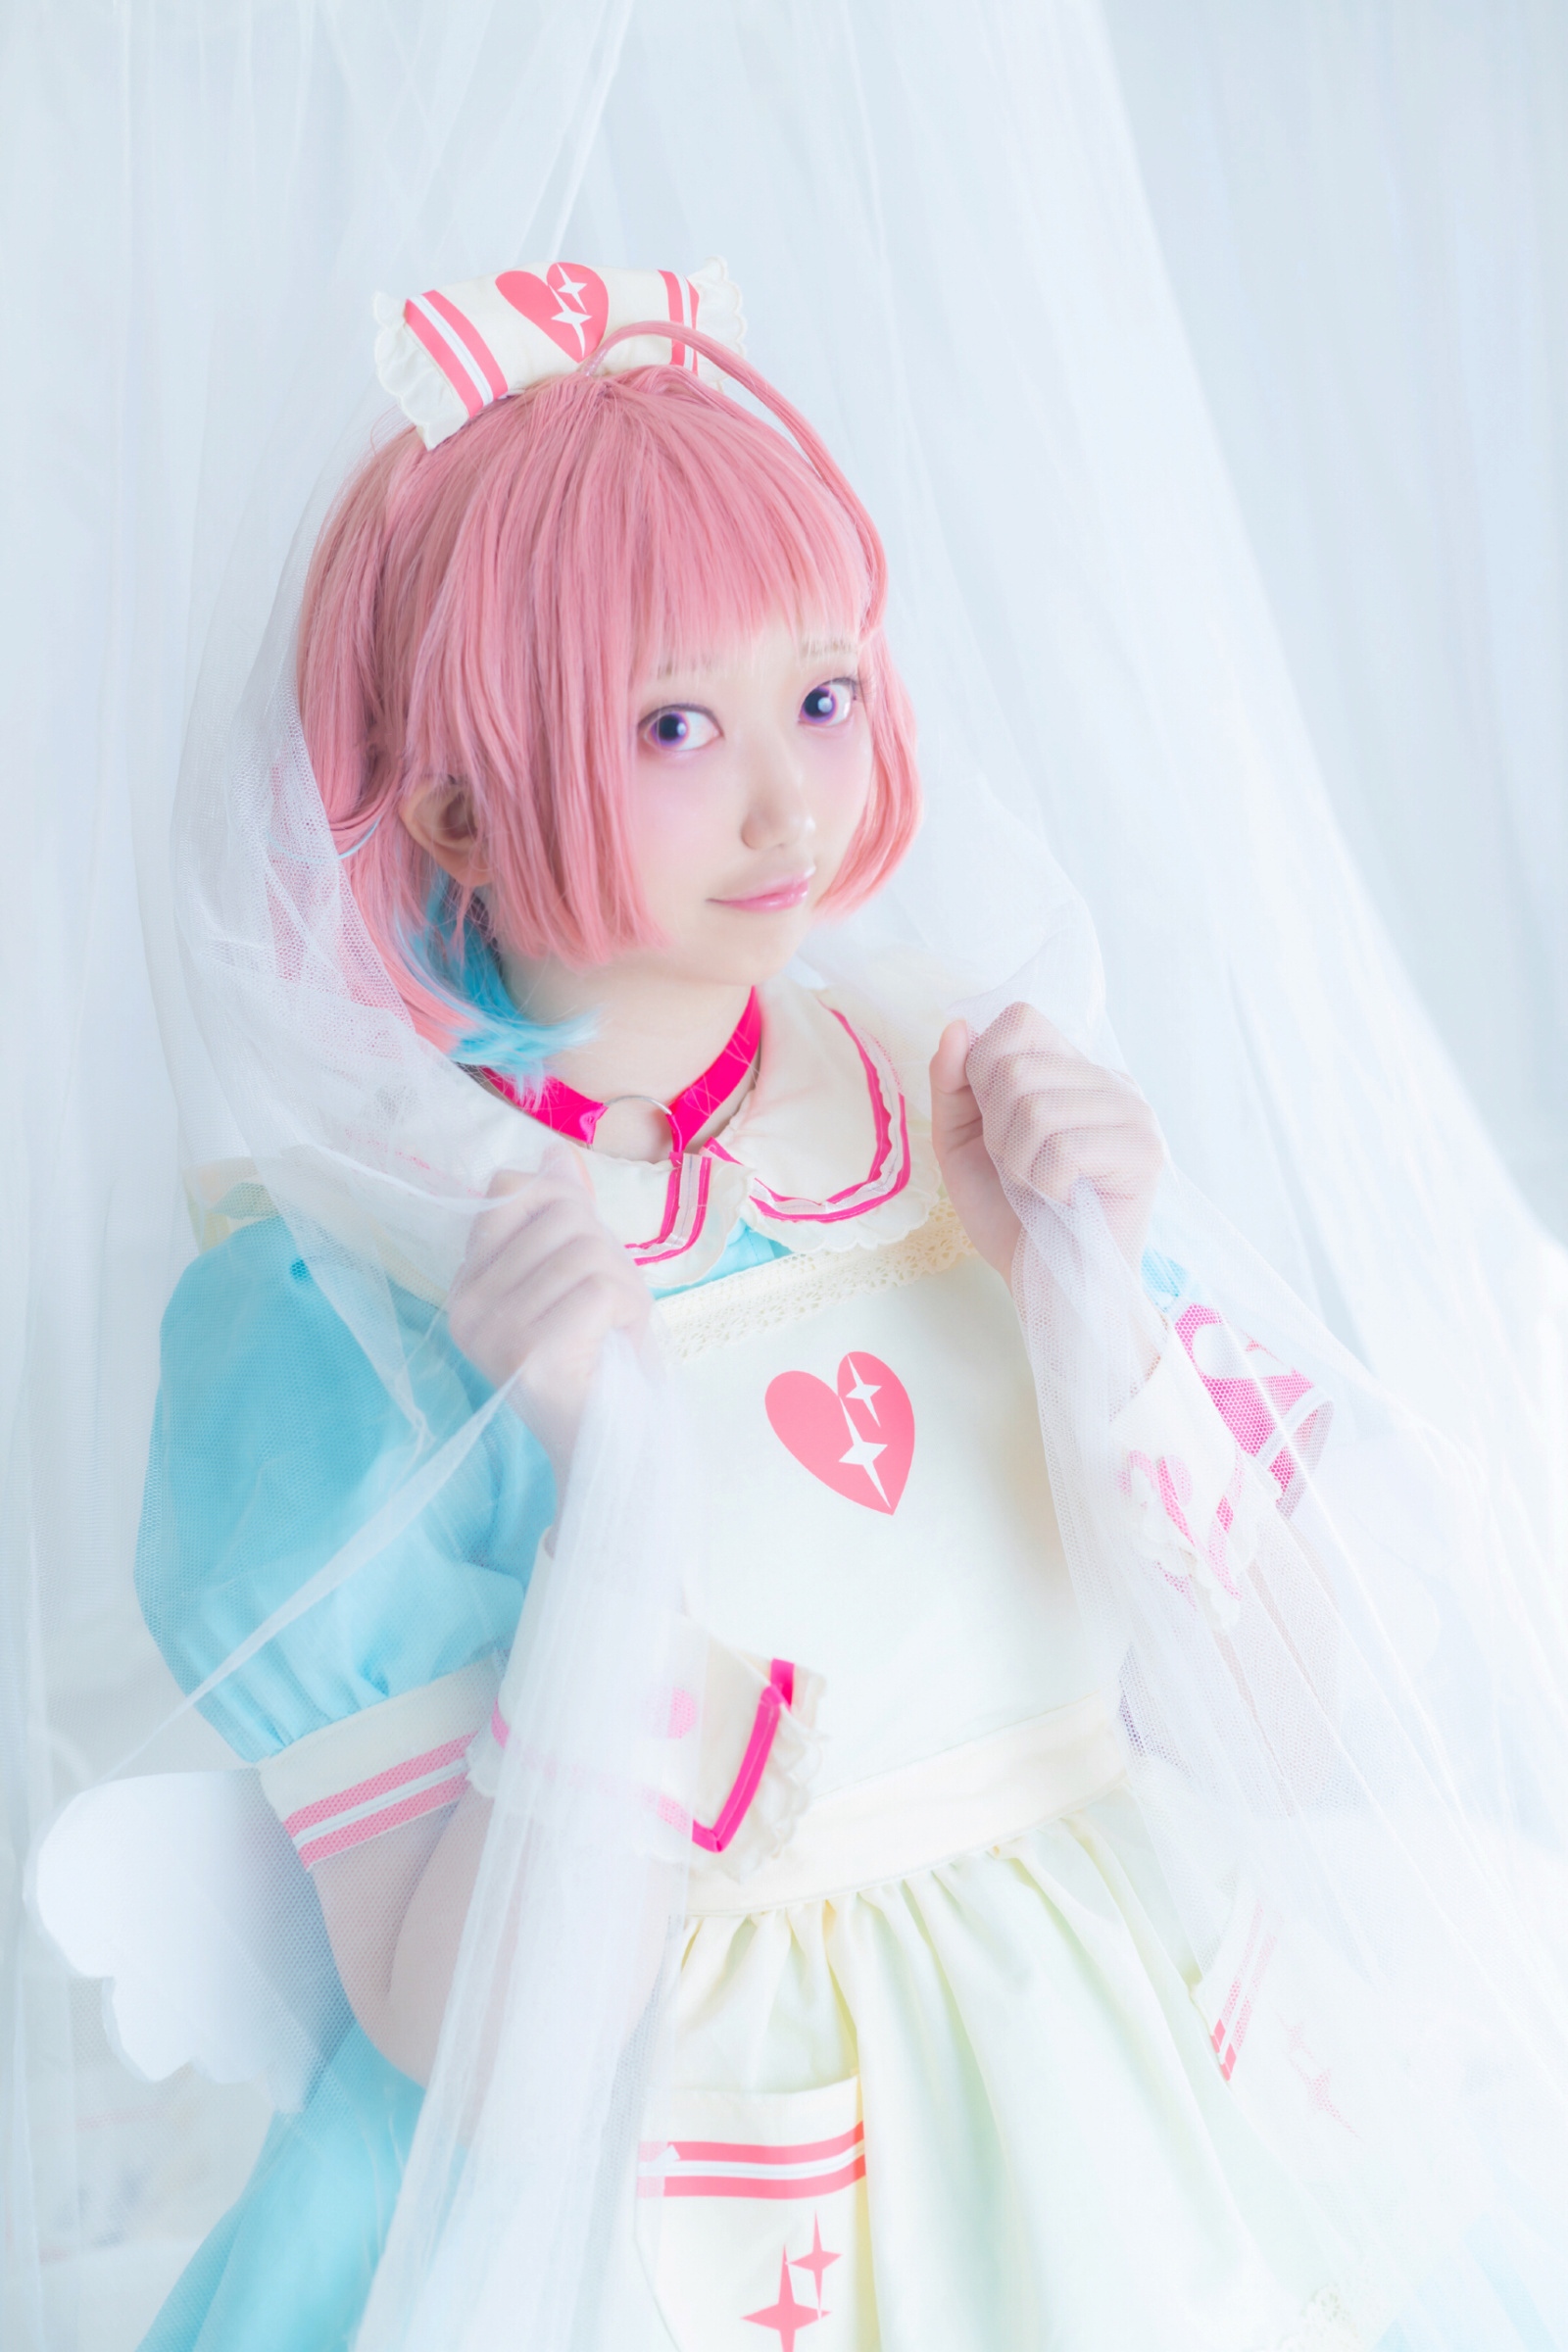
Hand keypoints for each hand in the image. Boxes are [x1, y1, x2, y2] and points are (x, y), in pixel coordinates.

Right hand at [446, 1155, 650, 1478]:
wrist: (613, 1444)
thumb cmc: (600, 1357)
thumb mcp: (582, 1272)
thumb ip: (563, 1216)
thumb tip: (553, 1152)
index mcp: (467, 1283)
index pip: (508, 1191)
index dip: (566, 1210)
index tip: (586, 1260)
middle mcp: (466, 1307)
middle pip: (557, 1219)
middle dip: (607, 1253)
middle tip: (612, 1306)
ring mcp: (492, 1332)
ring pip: (584, 1253)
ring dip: (624, 1287)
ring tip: (617, 1327)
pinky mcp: (528, 1355)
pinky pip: (599, 1291)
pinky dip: (630, 1310)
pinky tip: (620, 1340)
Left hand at [930, 1005, 1164, 1283]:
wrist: (1050, 1289)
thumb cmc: (1011, 1220)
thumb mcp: (961, 1145)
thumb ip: (953, 1086)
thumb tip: (957, 1027)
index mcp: (1072, 1071)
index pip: (1020, 1019)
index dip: (985, 1070)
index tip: (994, 1125)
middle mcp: (1110, 1082)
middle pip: (1016, 1067)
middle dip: (995, 1131)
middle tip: (1021, 1169)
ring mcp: (1135, 1114)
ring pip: (1036, 1108)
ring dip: (1019, 1163)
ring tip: (1041, 1187)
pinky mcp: (1145, 1154)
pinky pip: (1064, 1148)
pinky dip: (1045, 1185)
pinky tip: (1065, 1201)